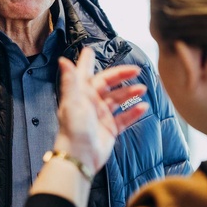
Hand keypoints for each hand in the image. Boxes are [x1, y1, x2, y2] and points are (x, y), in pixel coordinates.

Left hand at [55, 48, 148, 171]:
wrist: (80, 156)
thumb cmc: (74, 128)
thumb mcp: (73, 102)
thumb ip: (71, 80)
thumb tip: (63, 61)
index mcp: (81, 94)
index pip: (86, 73)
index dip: (87, 62)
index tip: (90, 51)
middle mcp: (91, 103)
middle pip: (108, 84)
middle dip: (121, 76)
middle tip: (136, 71)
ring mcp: (101, 116)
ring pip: (118, 100)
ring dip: (130, 93)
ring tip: (142, 89)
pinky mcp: (110, 129)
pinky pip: (124, 118)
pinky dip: (134, 112)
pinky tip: (143, 107)